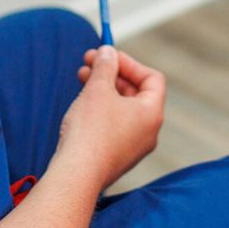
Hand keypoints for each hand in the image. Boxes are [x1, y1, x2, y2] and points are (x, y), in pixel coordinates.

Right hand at [58, 46, 164, 188]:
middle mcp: (149, 131)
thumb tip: (107, 52)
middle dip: (112, 74)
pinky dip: (101, 110)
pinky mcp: (117, 157)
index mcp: (152, 113)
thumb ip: (105, 65)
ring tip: (82, 78)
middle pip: (136, 92)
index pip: (152, 78)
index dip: (130, 63)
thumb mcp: (97, 89)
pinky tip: (81, 105)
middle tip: (88, 62)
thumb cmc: (90, 132)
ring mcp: (134, 147)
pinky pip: (114, 126)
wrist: (76, 175)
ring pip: (123, 109)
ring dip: (104, 89)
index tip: (107, 56)